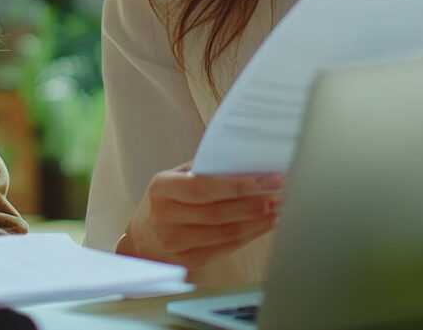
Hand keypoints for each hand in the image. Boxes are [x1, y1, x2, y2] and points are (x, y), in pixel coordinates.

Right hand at [116, 162, 283, 272]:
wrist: (143, 237)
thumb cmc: (166, 201)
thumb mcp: (175, 178)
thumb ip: (204, 169)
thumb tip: (245, 162)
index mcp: (161, 188)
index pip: (202, 187)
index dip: (237, 185)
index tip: (265, 179)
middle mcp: (164, 217)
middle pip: (217, 212)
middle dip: (254, 202)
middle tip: (280, 192)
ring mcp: (175, 243)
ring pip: (225, 232)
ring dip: (257, 220)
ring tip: (278, 207)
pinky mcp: (188, 260)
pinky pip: (226, 247)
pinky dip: (250, 235)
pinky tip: (264, 224)